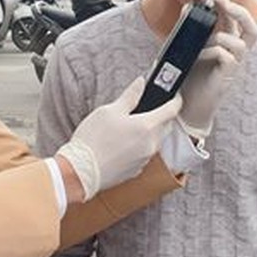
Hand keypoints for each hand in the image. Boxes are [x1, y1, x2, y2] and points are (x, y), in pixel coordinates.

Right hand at [56, 78, 183, 199]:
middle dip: (162, 116)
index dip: (175, 100)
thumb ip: (130, 96)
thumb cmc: (93, 140)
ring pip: (155, 141)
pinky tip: (124, 144)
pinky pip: (145, 154)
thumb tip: (140, 83)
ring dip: (150, 132)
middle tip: (149, 109)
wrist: (81, 172)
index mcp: (147, 126)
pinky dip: (140, 146)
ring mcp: (145, 159)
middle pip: (166, 126)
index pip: (171, 110)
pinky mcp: (137, 170)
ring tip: (130, 127)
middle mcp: (150, 144)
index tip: (174, 96)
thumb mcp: (109, 111)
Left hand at [177, 0, 256, 137]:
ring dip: (222, 35)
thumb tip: (187, 7)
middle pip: (250, 25)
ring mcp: (233, 65)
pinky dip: (212, 51)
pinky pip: (227, 57)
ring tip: (204, 38)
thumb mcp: (189, 47)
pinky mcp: (227, 76)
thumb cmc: (190, 78)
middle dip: (237, 9)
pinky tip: (198, 55)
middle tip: (219, 0)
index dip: (227, 2)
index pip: (236, 18)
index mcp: (227, 42)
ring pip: (242, 42)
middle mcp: (234, 52)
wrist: (187, 106)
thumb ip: (191, 28)